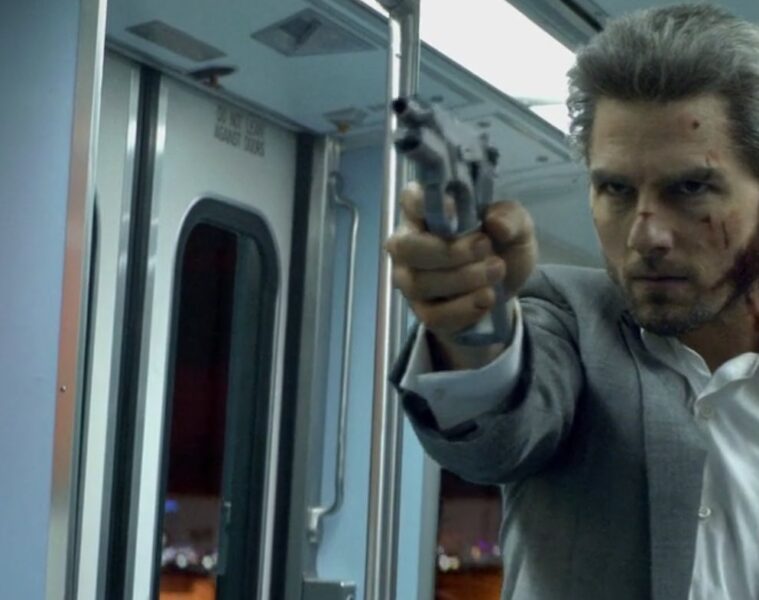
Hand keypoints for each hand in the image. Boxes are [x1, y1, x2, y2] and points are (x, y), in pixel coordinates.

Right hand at [385, 182, 537, 368]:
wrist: (503, 290)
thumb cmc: (500, 246)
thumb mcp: (517, 227)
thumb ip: (511, 217)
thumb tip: (495, 222)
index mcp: (425, 211)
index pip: (410, 200)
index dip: (427, 205)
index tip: (457, 211)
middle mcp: (407, 243)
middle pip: (406, 247)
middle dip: (449, 251)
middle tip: (485, 248)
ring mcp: (409, 279)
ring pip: (420, 283)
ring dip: (463, 279)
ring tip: (496, 272)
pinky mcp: (420, 311)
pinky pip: (433, 315)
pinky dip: (464, 308)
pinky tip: (486, 298)